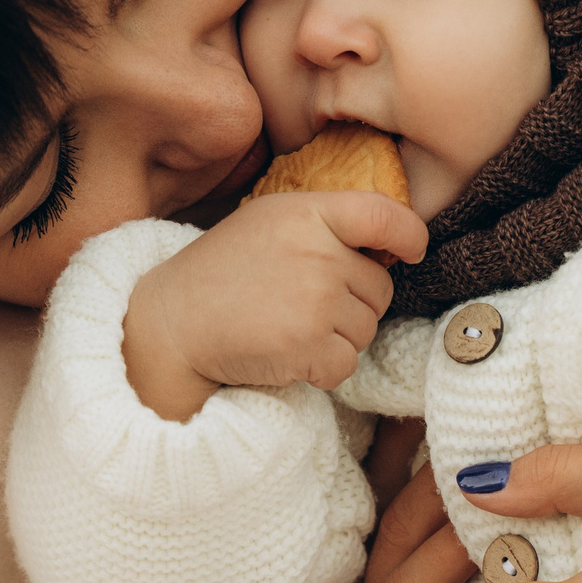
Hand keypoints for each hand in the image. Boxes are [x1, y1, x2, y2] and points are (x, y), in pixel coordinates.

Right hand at [123, 190, 428, 419]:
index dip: (409, 235)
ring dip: (336, 337)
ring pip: (366, 329)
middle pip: (380, 287)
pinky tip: (286, 353)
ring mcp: (314, 301)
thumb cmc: (222, 272)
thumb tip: (391, 246)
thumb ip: (325, 224)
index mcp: (307, 213)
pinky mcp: (308, 347)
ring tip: (287, 326)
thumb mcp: (269, 221)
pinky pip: (346, 364)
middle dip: (353, 302)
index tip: (409, 250)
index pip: (385, 216)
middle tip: (302, 303)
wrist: (172, 322)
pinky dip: (322, 369)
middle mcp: (317, 253)